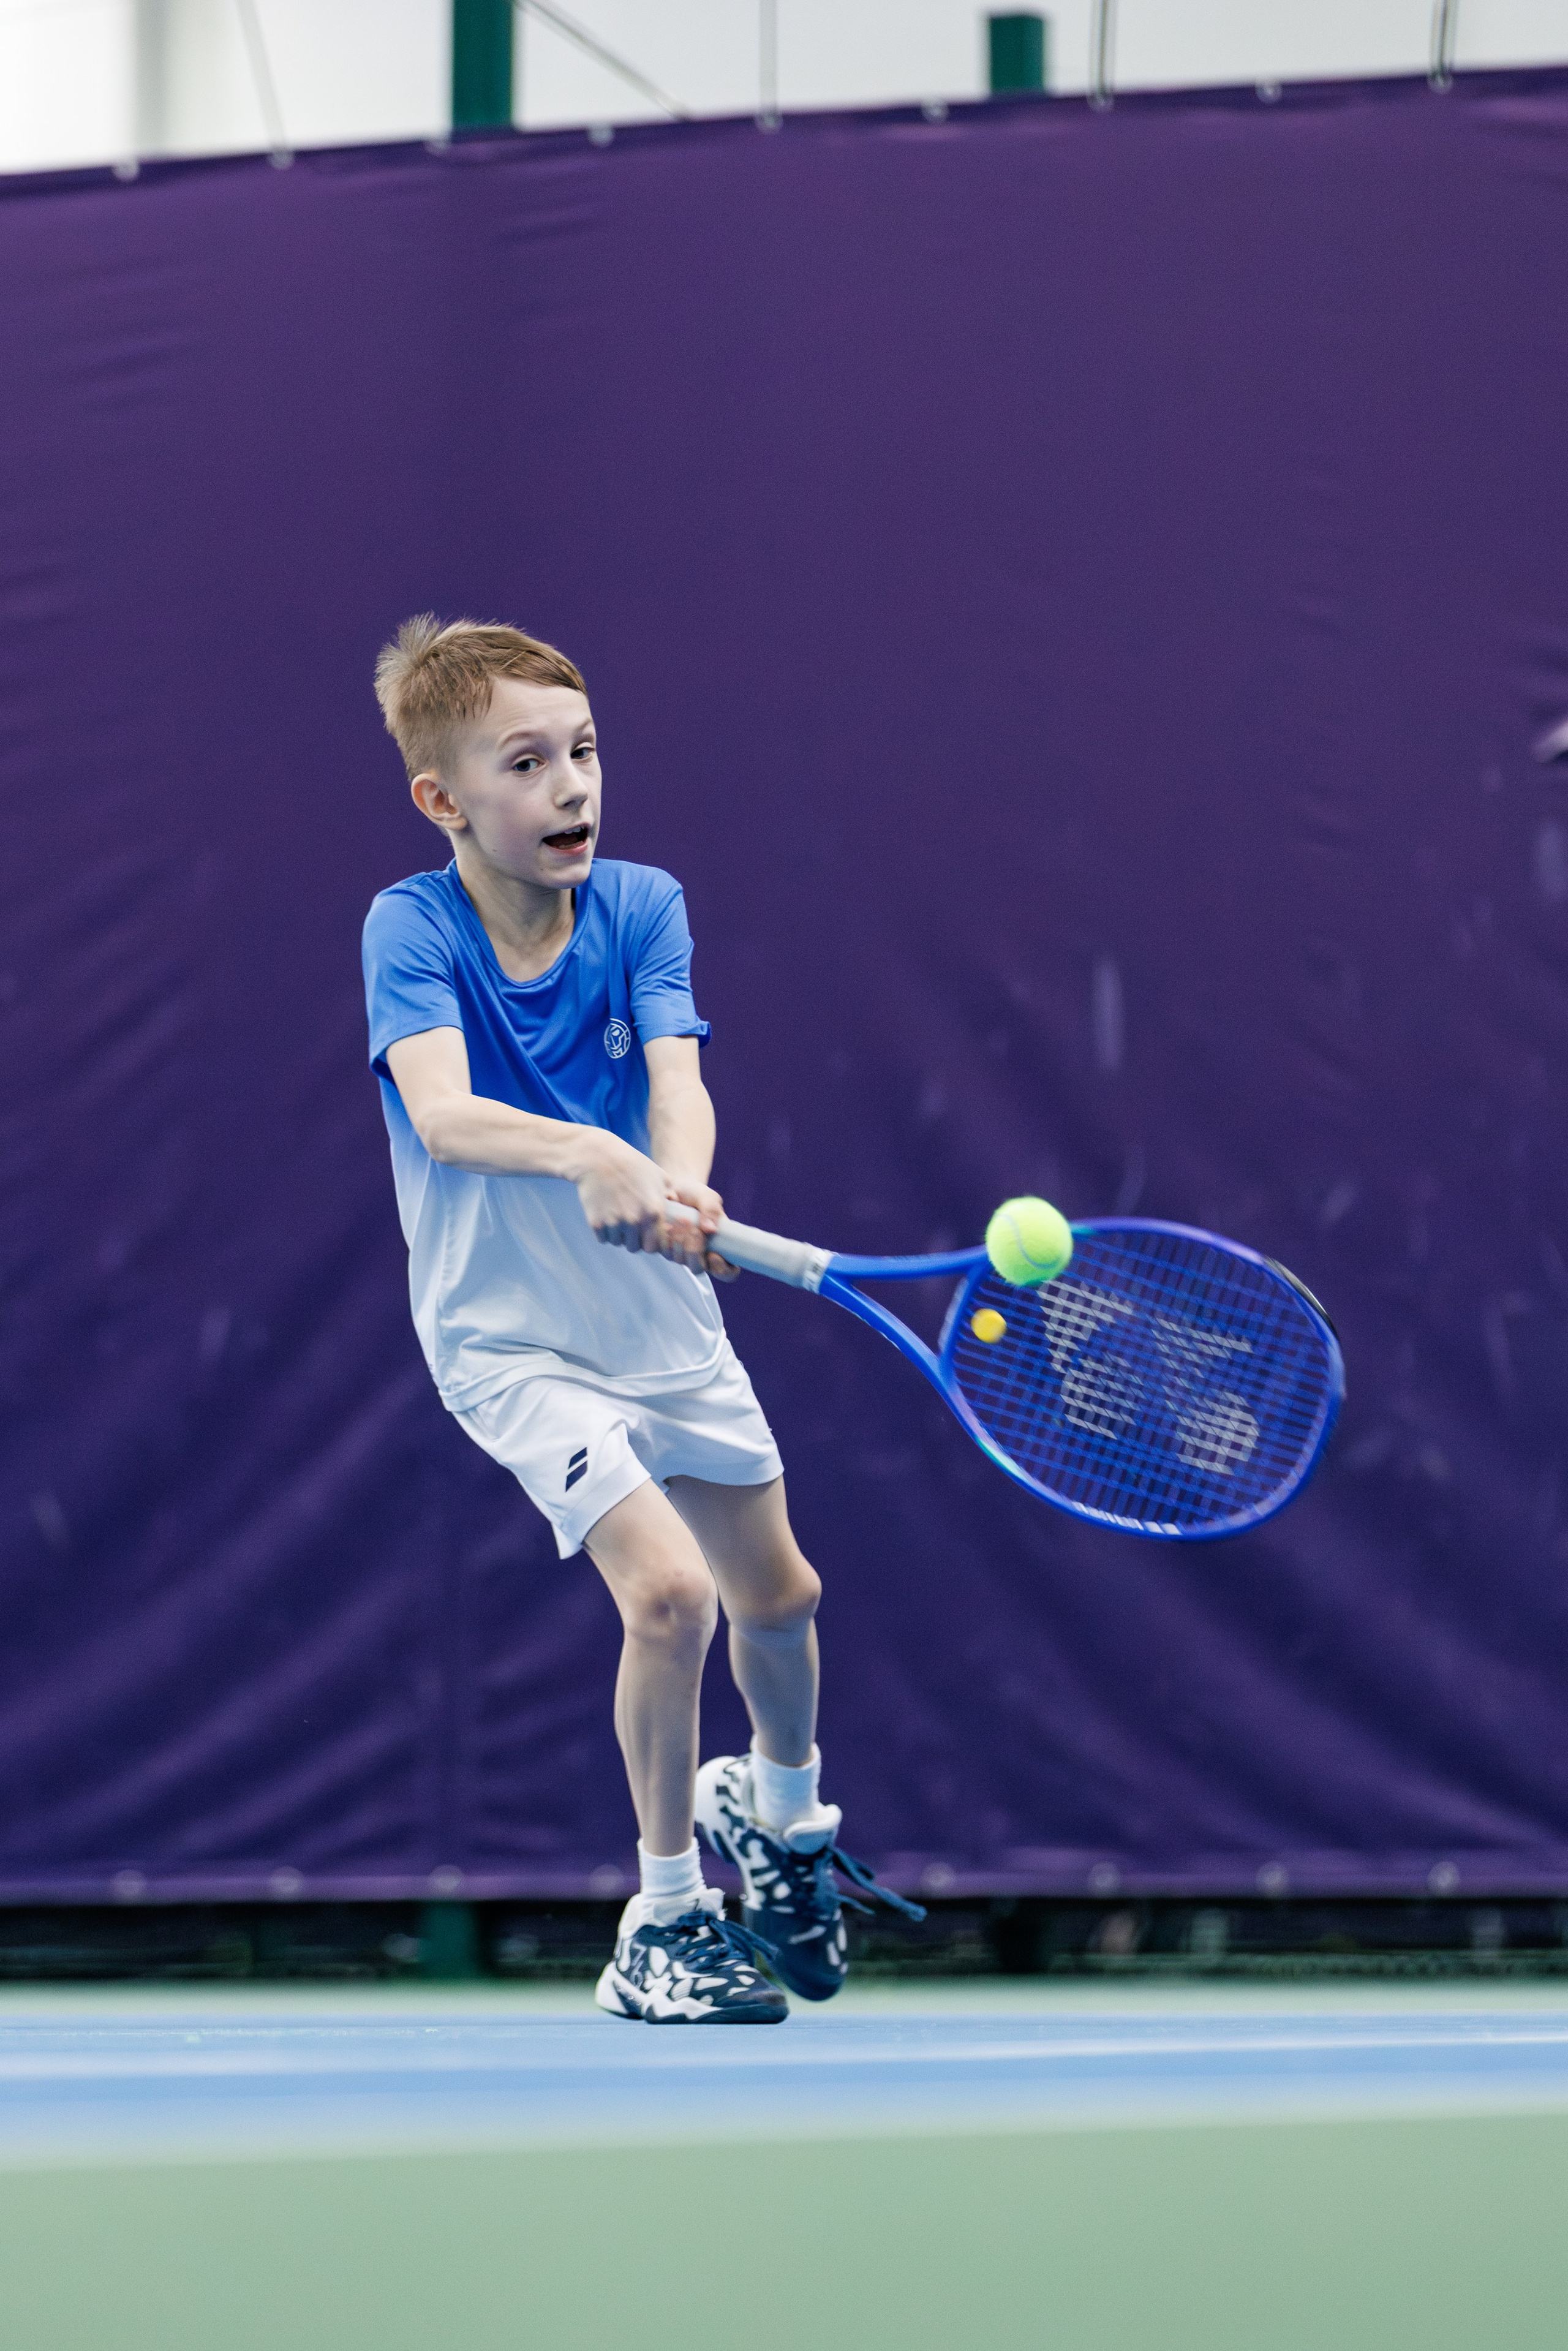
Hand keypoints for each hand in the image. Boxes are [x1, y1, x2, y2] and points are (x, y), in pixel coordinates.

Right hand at [572, 1132, 672, 1251]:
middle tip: (630, 1227)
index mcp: (653, 1211)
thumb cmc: (632, 1164)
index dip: (651, 1241)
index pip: (655, 1245)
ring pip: (618, 1242)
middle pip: (635, 1247)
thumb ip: (670, 1194)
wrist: (598, 1157)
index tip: (646, 1235)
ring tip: (617, 1217)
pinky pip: (603, 1238)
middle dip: (633, 1240)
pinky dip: (604, 1231)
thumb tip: (676, 1205)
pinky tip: (605, 1215)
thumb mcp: (659, 1175)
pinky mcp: (596, 1222)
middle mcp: (635, 1220)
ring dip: (618, 1235)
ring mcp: (615, 1222)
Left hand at [658, 1179, 739, 1279]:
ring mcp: (679, 1252)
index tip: (715, 1255)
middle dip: (695, 1250)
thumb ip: (712, 1210)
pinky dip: (665, 1236)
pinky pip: (661, 1250)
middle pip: (697, 1268)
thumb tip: (711, 1230)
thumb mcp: (708, 1197)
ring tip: (681, 1218)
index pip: (727, 1272)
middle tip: (695, 1230)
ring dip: (680, 1241)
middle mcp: (699, 1254)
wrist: (672, 1186)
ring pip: (679, 1260)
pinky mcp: (661, 1245)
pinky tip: (668, 1221)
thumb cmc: (695, 1194)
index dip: (722, 1270)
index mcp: (719, 1247)